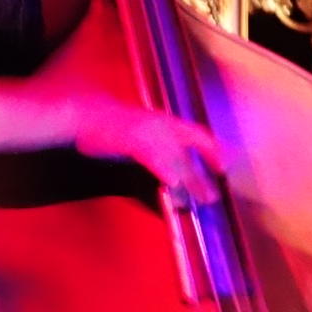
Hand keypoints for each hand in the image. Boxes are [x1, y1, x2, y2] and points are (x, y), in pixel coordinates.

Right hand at [67, 92, 226, 202]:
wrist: (86, 113)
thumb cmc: (112, 127)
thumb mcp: (141, 136)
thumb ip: (159, 152)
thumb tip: (175, 174)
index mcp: (166, 122)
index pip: (199, 136)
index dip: (214, 151)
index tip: (225, 166)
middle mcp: (163, 125)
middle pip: (190, 153)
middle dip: (202, 177)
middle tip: (212, 198)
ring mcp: (149, 132)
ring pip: (176, 159)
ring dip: (190, 181)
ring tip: (201, 198)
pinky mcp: (133, 139)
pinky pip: (154, 158)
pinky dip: (164, 170)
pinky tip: (172, 182)